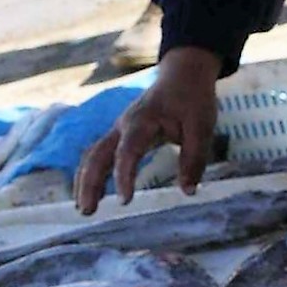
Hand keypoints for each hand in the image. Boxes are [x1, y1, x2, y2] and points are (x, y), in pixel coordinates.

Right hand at [75, 46, 221, 214]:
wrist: (183, 75)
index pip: (127, 152)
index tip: (125, 201)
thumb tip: (187, 191)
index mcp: (142, 121)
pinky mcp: (120, 135)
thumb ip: (194, 158)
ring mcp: (118, 130)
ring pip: (92, 155)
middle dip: (89, 183)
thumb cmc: (193, 99)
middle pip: (96, 154)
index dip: (123, 176)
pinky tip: (92, 195)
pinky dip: (92, 174)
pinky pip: (99, 155)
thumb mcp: (202, 126)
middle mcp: (123, 126)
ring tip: (85, 209)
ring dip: (85, 181)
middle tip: (87, 211)